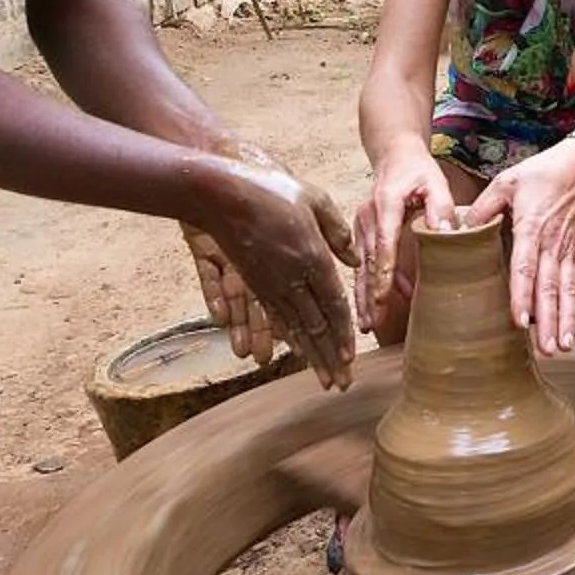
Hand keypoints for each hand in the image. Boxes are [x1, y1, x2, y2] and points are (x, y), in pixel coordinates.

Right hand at [186, 153, 359, 386]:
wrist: (220, 195)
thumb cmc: (270, 190)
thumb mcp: (314, 199)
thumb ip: (337, 231)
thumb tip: (355, 259)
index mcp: (312, 258)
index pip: (333, 305)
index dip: (343, 333)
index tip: (351, 358)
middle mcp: (292, 278)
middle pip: (316, 326)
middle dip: (330, 357)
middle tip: (342, 384)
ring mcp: (270, 283)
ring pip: (295, 328)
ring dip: (311, 356)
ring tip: (324, 379)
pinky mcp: (254, 282)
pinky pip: (274, 318)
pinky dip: (288, 338)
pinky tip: (296, 353)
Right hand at [355, 150, 457, 329]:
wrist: (394, 155)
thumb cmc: (416, 170)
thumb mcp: (435, 181)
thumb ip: (440, 207)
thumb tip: (446, 234)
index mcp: (385, 204)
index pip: (384, 243)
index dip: (383, 272)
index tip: (383, 296)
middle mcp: (367, 216)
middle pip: (367, 261)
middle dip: (369, 294)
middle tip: (372, 323)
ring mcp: (360, 225)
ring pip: (361, 266)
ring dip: (363, 295)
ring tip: (367, 323)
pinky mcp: (360, 232)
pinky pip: (363, 262)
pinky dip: (367, 284)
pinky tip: (374, 306)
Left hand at [465, 139, 574, 355]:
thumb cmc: (541, 173)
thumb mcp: (506, 182)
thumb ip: (483, 208)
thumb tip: (460, 232)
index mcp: (530, 226)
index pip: (524, 266)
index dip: (522, 294)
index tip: (519, 320)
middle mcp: (551, 243)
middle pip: (549, 286)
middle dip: (546, 320)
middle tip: (543, 349)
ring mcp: (567, 249)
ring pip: (566, 290)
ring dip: (563, 321)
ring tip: (560, 347)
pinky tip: (573, 331)